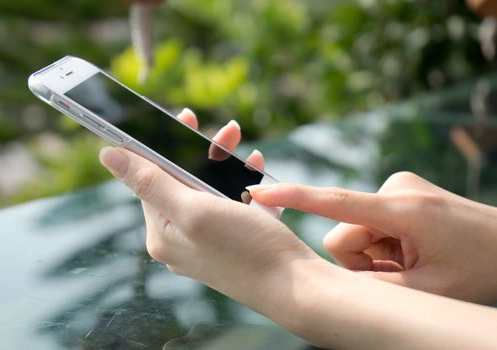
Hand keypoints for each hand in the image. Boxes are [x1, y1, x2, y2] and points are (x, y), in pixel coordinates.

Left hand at [99, 108, 320, 324]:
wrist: (296, 288)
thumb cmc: (246, 249)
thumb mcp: (194, 210)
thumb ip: (151, 182)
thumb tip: (107, 154)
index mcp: (162, 232)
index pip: (151, 179)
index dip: (165, 146)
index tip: (183, 118)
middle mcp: (179, 238)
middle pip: (183, 182)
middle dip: (204, 153)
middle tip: (227, 132)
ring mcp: (206, 241)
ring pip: (209, 190)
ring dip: (226, 165)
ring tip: (246, 149)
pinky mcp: (231, 241)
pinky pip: (230, 204)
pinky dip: (242, 185)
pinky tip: (256, 171)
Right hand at [248, 172, 496, 303]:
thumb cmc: (480, 269)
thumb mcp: (426, 290)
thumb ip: (372, 284)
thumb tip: (335, 270)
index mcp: (403, 209)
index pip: (334, 202)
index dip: (293, 198)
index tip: (259, 194)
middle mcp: (396, 188)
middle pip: (342, 231)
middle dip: (361, 259)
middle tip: (399, 272)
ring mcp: (398, 187)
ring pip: (355, 229)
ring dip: (374, 253)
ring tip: (412, 261)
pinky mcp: (399, 190)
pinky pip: (369, 221)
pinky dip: (383, 242)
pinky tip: (413, 249)